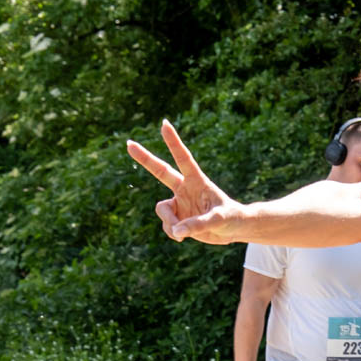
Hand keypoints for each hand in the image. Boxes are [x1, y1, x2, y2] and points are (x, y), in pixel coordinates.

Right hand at [127, 120, 244, 243]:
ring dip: (170, 222)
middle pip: (161, 171)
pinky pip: (166, 225)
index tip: (164, 124)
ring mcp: (179, 202)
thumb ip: (198, 224)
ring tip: (183, 233)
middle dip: (145, 158)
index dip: (173, 142)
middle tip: (128, 144)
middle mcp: (185, 189)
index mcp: (197, 181)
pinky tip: (183, 236)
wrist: (232, 230)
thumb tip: (177, 230)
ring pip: (162, 210)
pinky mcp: (176, 217)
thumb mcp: (218, 220)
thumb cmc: (231, 219)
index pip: (184, 159)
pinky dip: (173, 233)